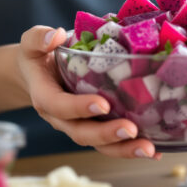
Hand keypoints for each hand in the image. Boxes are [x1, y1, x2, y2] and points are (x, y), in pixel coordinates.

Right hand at [17, 26, 161, 158]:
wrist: (37, 74)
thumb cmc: (38, 56)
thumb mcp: (31, 43)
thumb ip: (39, 38)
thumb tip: (56, 35)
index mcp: (45, 96)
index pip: (59, 105)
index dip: (79, 108)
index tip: (103, 104)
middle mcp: (61, 118)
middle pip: (81, 133)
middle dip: (106, 134)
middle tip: (130, 130)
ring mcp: (78, 125)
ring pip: (98, 144)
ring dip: (123, 148)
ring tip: (148, 149)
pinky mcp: (94, 126)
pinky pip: (110, 142)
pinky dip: (131, 147)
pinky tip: (155, 150)